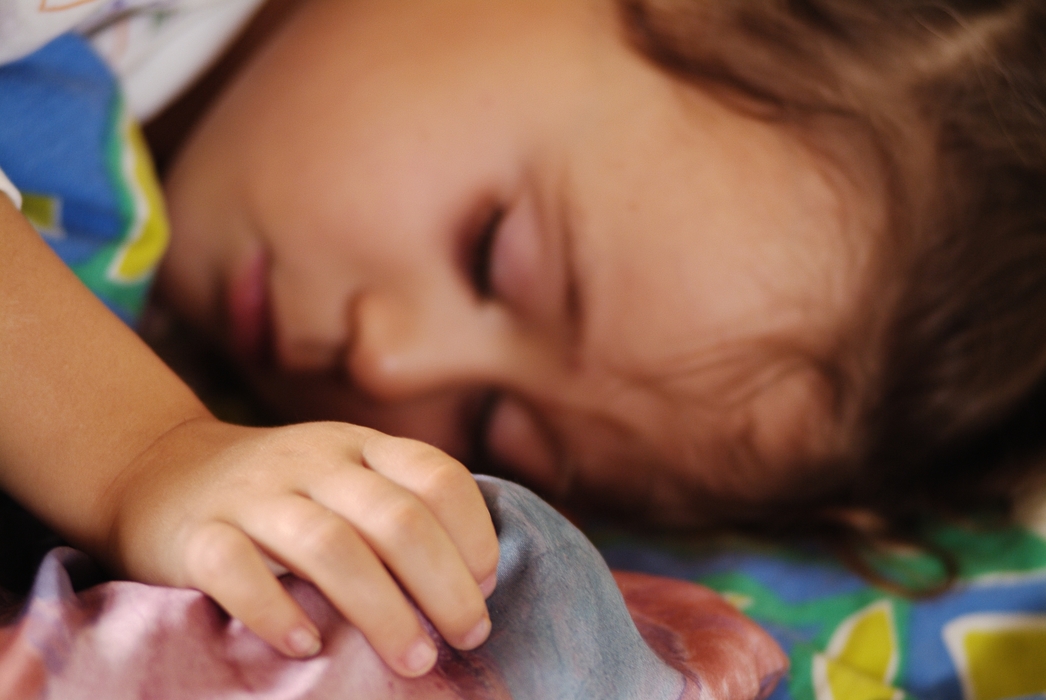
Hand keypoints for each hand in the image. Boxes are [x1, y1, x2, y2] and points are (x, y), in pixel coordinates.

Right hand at [99, 418, 498, 676]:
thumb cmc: (280, 492)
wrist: (159, 469)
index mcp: (359, 447)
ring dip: (381, 609)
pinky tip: (305, 647)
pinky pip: (236, 569)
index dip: (473, 534)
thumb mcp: (345, 476)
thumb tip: (476, 584)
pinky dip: (274, 610)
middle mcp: (313, 462)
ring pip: (328, 545)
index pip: (437, 476)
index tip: (486, 587)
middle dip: (444, 585)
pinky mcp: (196, 535)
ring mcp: (253, 496)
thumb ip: (401, 511)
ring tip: (414, 660)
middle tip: (468, 637)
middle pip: (395, 518)